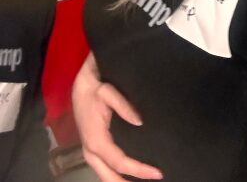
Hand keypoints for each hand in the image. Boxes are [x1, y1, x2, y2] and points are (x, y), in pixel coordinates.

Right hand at [72, 53, 162, 180]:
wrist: (79, 86)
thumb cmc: (94, 88)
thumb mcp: (107, 92)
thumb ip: (123, 106)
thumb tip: (139, 122)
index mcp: (96, 140)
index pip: (120, 163)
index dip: (139, 170)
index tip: (157, 173)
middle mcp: (91, 151)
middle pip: (110, 177)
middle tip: (153, 181)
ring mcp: (89, 152)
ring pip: (105, 176)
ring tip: (143, 181)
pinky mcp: (91, 149)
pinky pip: (103, 169)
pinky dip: (115, 175)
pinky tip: (129, 175)